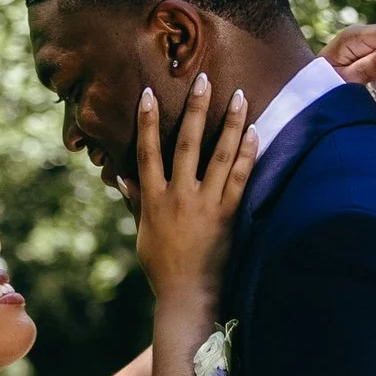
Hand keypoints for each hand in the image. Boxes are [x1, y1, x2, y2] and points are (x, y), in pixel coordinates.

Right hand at [134, 71, 256, 296]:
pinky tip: (254, 132)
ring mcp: (205, 205)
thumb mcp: (143, 234)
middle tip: (203, 79)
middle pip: (187, 144)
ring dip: (229, 124)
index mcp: (154, 200)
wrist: (188, 296)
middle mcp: (179, 197)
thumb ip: (136, 201)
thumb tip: (120, 176)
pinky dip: (247, 154)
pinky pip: (240, 179)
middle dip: (196, 110)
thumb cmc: (162, 267)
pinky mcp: (228, 216)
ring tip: (239, 96)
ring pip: (219, 156)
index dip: (147, 122)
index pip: (148, 153)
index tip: (148, 93)